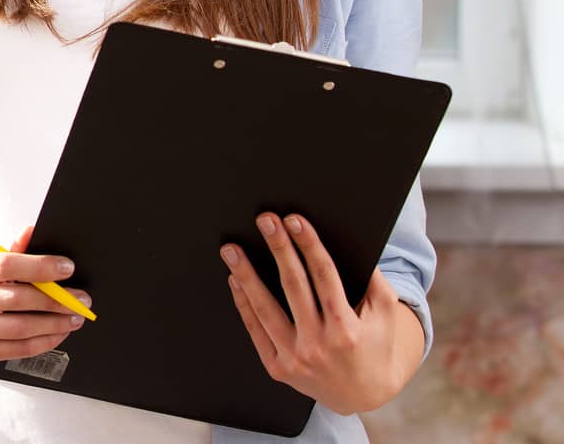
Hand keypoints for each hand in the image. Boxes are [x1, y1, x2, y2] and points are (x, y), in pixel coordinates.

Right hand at [0, 224, 90, 362]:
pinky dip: (44, 341)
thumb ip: (11, 249)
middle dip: (56, 299)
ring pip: (21, 328)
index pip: (5, 265)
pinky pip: (18, 349)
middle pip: (17, 299)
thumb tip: (32, 232)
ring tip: (74, 316)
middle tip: (80, 298)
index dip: (40, 267)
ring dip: (55, 323)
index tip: (66, 268)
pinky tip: (58, 332)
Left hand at [221, 212, 423, 414]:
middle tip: (265, 220)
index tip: (294, 220)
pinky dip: (243, 303)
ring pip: (265, 308)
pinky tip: (235, 280)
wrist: (364, 396)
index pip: (324, 277)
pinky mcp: (277, 368)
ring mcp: (295, 358)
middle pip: (293, 286)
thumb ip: (376, 281)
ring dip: (246, 275)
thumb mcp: (385, 315)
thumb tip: (356, 245)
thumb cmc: (375, 346)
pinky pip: (255, 330)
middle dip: (279, 249)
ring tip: (231, 249)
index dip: (309, 245)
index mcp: (347, 329)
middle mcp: (319, 345)